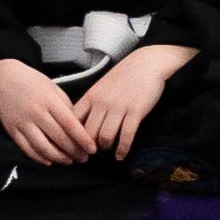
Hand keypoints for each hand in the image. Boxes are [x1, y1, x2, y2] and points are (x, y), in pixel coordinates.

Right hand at [0, 59, 95, 166]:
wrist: (3, 79)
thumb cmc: (33, 82)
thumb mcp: (53, 88)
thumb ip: (66, 106)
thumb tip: (79, 127)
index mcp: (49, 101)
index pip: (70, 124)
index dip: (82, 139)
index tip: (92, 149)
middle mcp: (36, 113)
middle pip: (58, 138)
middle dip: (74, 151)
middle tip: (84, 158)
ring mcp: (22, 123)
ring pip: (43, 147)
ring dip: (58, 158)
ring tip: (69, 161)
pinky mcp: (12, 131)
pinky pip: (27, 149)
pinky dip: (40, 158)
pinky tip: (50, 161)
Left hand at [77, 44, 198, 161]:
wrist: (146, 64)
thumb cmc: (124, 76)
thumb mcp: (102, 86)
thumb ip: (91, 103)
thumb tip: (82, 123)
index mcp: (91, 96)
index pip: (74, 121)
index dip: (73, 136)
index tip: (76, 145)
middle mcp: (102, 103)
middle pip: (88, 133)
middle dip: (89, 146)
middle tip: (92, 153)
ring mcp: (118, 107)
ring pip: (105, 137)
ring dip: (105, 148)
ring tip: (108, 150)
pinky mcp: (135, 112)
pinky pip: (126, 136)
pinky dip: (122, 149)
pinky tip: (121, 155)